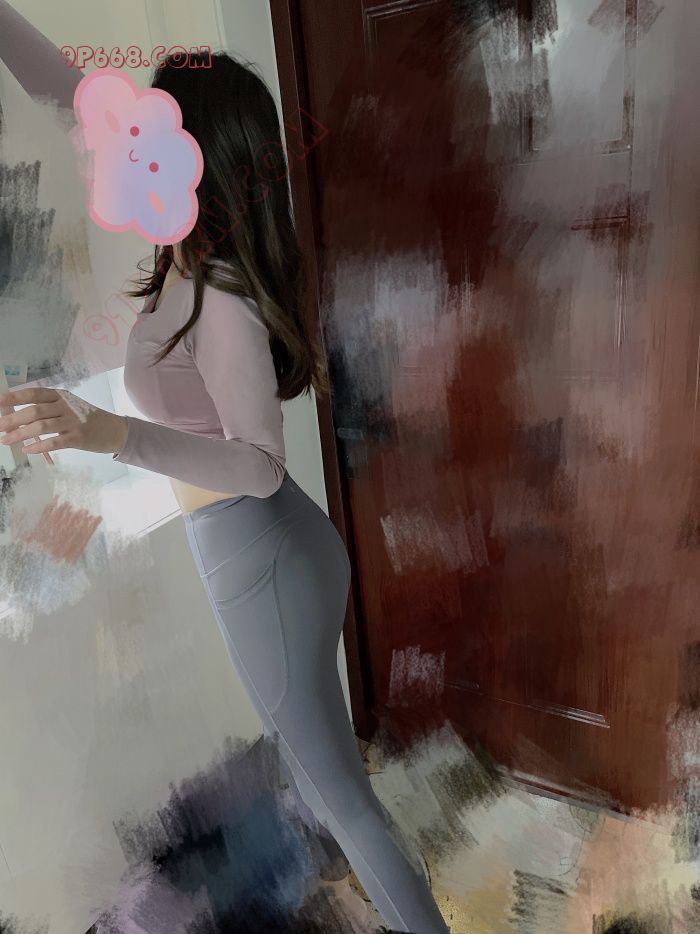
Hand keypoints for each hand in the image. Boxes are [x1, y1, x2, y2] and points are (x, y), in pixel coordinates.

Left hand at [0, 387, 128, 455]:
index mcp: (62, 396)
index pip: (34, 394)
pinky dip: (39, 446)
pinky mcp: (79, 438)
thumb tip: (18, 417)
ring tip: (6, 440)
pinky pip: (55, 442)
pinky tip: (28, 450)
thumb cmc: (88, 419)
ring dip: (21, 434)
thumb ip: (48, 409)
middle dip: (13, 420)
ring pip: (42, 426)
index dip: (14, 397)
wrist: (115, 430)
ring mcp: (74, 422)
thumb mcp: (69, 406)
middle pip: (35, 411)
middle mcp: (66, 406)